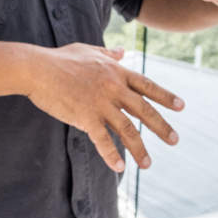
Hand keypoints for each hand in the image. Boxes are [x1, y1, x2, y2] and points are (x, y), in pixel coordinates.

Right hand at [18, 44, 182, 173]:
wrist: (37, 68)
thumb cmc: (60, 59)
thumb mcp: (88, 50)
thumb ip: (108, 53)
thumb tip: (123, 51)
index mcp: (116, 72)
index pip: (147, 86)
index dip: (165, 97)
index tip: (181, 107)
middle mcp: (114, 88)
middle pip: (144, 110)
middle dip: (161, 127)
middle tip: (175, 140)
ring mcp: (101, 103)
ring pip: (127, 129)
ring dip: (139, 148)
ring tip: (148, 164)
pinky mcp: (85, 117)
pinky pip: (102, 140)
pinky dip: (111, 155)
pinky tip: (119, 167)